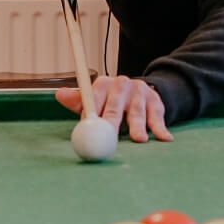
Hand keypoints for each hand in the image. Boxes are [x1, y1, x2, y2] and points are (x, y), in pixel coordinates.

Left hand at [57, 75, 172, 143]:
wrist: (137, 92)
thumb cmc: (109, 102)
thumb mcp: (93, 101)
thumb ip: (78, 101)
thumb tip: (59, 95)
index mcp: (103, 83)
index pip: (95, 97)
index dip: (92, 112)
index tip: (90, 125)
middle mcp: (122, 84)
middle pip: (115, 105)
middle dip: (113, 121)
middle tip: (110, 135)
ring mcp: (140, 91)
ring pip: (137, 112)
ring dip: (139, 126)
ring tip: (140, 140)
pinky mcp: (155, 100)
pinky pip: (157, 116)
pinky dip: (160, 128)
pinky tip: (165, 138)